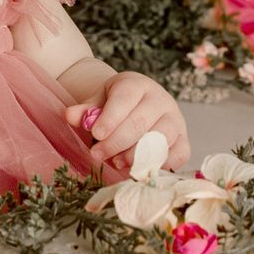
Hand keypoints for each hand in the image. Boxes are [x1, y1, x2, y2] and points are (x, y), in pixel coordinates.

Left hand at [64, 72, 188, 172]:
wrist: (138, 105)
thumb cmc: (115, 105)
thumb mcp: (98, 102)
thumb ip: (85, 110)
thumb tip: (69, 115)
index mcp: (137, 85)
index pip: (125, 99)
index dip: (110, 118)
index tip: (96, 135)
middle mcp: (160, 100)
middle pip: (140, 123)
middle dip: (116, 143)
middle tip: (97, 154)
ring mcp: (175, 119)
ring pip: (159, 139)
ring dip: (135, 156)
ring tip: (116, 163)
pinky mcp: (183, 139)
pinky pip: (178, 155)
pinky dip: (159, 165)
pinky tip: (138, 168)